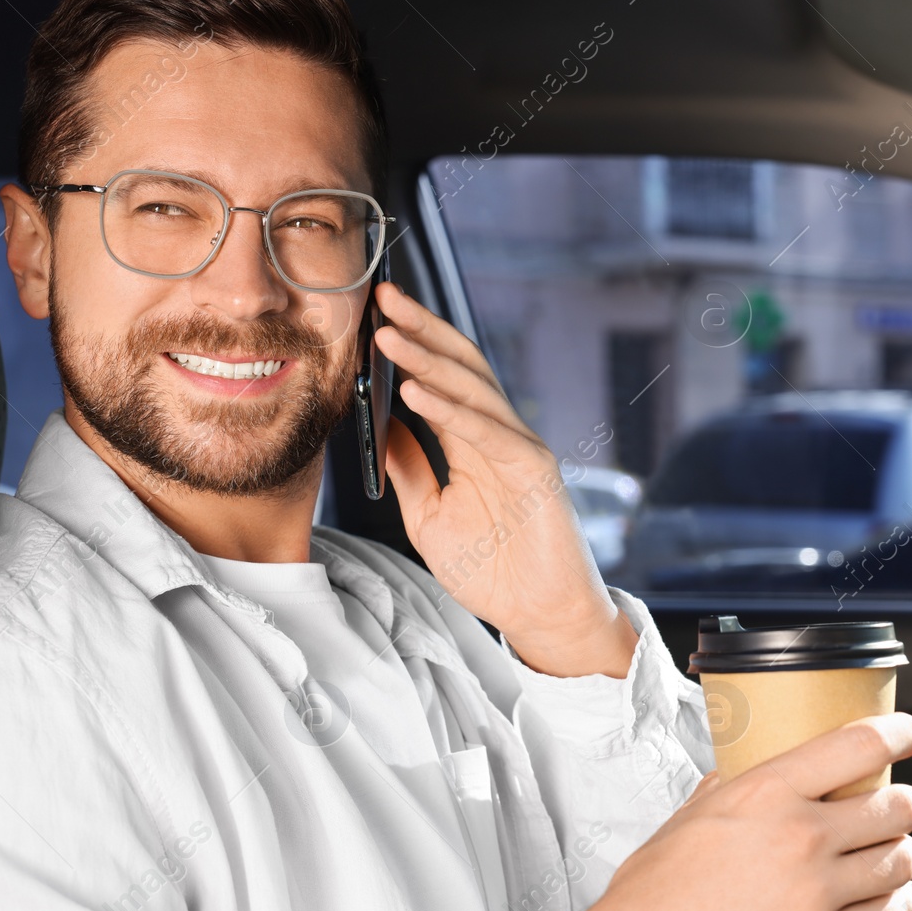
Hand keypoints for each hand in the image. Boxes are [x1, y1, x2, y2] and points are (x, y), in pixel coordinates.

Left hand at [374, 283, 636, 677]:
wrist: (539, 614)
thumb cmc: (493, 570)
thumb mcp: (428, 514)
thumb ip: (409, 467)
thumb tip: (377, 423)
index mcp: (474, 442)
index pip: (441, 378)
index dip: (411, 344)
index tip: (371, 315)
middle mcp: (499, 435)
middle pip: (459, 366)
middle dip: (420, 329)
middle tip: (381, 296)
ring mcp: (520, 448)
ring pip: (472, 390)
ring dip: (427, 360)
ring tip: (387, 334)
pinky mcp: (535, 470)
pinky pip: (487, 433)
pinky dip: (451, 410)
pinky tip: (417, 393)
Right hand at [509, 713, 911, 910]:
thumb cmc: (652, 895)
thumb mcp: (688, 818)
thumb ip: (730, 790)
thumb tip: (747, 772)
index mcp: (764, 794)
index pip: (858, 746)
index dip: (898, 734)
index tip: (908, 735)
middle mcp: (799, 838)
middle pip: (895, 807)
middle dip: (905, 803)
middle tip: (899, 805)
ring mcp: (817, 895)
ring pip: (900, 861)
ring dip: (903, 852)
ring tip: (892, 852)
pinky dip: (899, 902)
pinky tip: (890, 896)